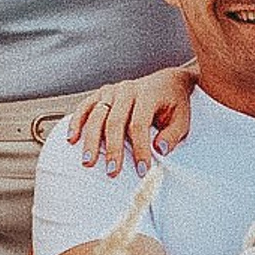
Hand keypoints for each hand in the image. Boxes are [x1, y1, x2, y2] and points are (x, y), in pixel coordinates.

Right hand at [69, 65, 195, 176]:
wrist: (166, 82)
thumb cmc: (173, 103)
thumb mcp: (182, 119)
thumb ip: (173, 134)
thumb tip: (159, 149)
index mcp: (148, 94)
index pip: (140, 124)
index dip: (140, 149)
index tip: (141, 170)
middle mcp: (128, 90)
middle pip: (115, 121)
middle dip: (113, 149)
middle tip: (111, 171)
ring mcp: (112, 91)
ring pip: (97, 116)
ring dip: (91, 140)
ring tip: (88, 161)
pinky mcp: (101, 94)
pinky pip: (85, 107)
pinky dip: (77, 122)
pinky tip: (72, 139)